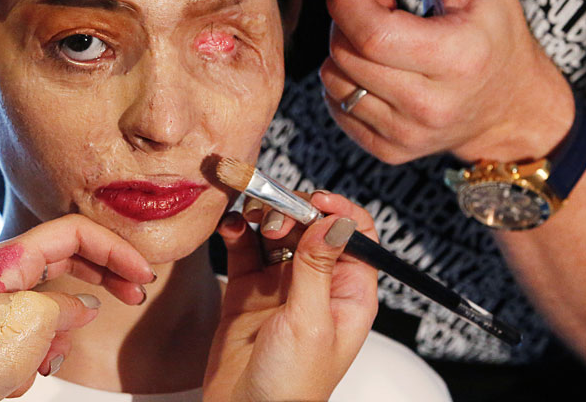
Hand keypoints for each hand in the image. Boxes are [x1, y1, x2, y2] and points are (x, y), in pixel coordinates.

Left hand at [0, 214, 154, 401]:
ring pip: (55, 302)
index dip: (114, 249)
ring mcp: (2, 300)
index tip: (142, 273)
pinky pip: (37, 330)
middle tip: (136, 296)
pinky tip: (28, 373)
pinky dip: (41, 353)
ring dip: (62, 334)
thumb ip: (68, 306)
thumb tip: (84, 306)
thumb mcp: (34, 324)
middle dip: (104, 279)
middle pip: (70, 258)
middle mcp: (6, 271)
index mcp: (11, 257)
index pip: (76, 232)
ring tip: (48, 359)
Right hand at [204, 192, 377, 401]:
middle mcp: (318, 284)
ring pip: (276, 232)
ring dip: (262, 217)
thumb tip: (334, 221)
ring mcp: (281, 285)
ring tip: (249, 220)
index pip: (355, 235)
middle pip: (311, 226)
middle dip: (292, 212)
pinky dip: (237, 232)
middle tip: (272, 218)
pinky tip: (230, 228)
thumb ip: (316, 268)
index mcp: (349, 293)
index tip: (314, 202)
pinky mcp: (248, 289)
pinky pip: (244, 248)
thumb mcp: (310, 324)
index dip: (337, 211)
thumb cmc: (291, 387)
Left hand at [320, 0, 573, 163]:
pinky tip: (379, 65)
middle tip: (375, 2)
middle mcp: (433, 105)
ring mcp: (410, 134)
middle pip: (346, 53)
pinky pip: (337, 106)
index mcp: (460, 57)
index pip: (371, 32)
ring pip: (333, 79)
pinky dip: (346, 77)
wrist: (514, 103)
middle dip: (344, 16)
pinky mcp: (391, 151)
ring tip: (382, 34)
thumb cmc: (492, 25)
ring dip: (344, 46)